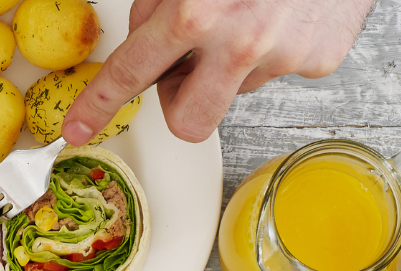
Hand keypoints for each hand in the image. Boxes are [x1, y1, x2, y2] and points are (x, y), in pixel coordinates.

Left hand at [60, 0, 376, 145]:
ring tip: (250, 13)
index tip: (79, 128)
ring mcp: (285, 57)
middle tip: (184, 67)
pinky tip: (284, 13)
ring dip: (231, 64)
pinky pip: (281, 72)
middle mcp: (240, 43)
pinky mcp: (321, 59)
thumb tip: (145, 43)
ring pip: (235, 90)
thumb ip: (158, 5)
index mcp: (196, 14)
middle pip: (187, 122)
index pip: (131, 74)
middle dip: (179, 102)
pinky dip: (276, 48)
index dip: (99, 105)